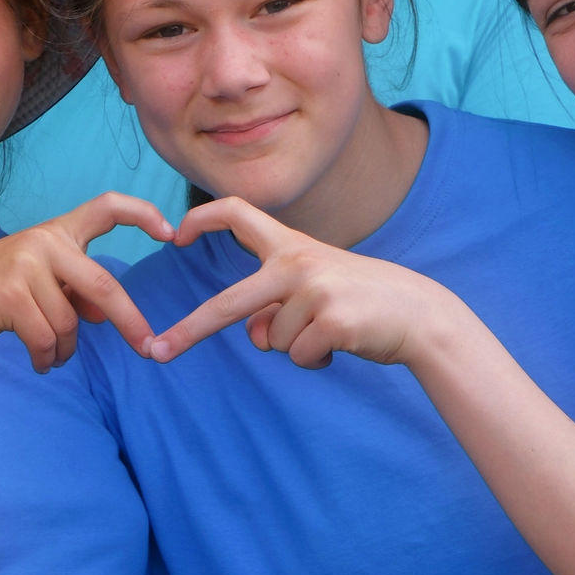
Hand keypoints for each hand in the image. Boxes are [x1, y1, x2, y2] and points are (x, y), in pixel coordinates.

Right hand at [0, 193, 171, 372]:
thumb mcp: (40, 287)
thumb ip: (74, 292)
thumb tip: (104, 315)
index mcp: (57, 232)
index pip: (107, 206)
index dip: (143, 214)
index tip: (172, 232)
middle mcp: (43, 240)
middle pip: (103, 286)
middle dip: (131, 322)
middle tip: (149, 349)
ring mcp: (25, 263)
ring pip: (70, 323)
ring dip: (65, 351)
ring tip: (49, 355)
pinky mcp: (9, 293)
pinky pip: (47, 338)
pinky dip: (47, 359)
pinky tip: (39, 362)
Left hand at [145, 197, 462, 369]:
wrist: (418, 313)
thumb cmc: (360, 302)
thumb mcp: (311, 294)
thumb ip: (272, 308)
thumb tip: (251, 335)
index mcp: (290, 245)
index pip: (238, 213)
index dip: (202, 219)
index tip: (174, 233)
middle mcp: (297, 262)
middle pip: (228, 303)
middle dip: (189, 331)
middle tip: (156, 352)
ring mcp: (314, 290)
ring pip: (271, 341)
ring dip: (297, 347)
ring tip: (332, 330)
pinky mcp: (331, 320)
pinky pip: (299, 357)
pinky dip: (316, 360)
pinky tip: (342, 343)